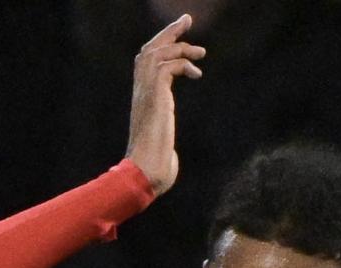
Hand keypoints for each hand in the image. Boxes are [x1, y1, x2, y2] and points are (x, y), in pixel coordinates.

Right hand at [125, 15, 203, 198]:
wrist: (146, 174)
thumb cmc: (153, 168)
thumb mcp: (160, 150)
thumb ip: (163, 145)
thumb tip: (168, 162)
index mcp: (142, 101)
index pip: (145, 63)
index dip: (161, 44)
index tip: (179, 33)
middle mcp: (140, 94)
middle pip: (148, 51)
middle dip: (169, 33)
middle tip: (187, 19)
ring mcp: (146, 95)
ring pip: (155, 54)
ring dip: (180, 47)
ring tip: (201, 53)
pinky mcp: (155, 97)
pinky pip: (166, 66)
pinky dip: (183, 64)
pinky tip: (196, 75)